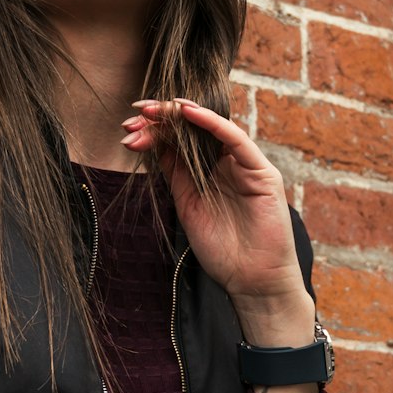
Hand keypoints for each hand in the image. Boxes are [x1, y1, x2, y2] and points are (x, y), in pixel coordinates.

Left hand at [121, 99, 315, 349]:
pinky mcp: (262, 173)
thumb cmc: (221, 248)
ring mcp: (246, 166)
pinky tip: (189, 114)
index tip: (130, 126)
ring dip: (182, 116)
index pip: (182, 139)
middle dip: (164, 119)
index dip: (157, 129)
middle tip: (136, 115)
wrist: (251, 281)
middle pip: (195, 129)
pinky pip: (237, 141)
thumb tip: (152, 144)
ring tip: (156, 111)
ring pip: (214, 128)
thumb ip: (175, 173)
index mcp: (210, 170)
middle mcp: (228, 163)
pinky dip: (213, 124)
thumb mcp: (187, 204)